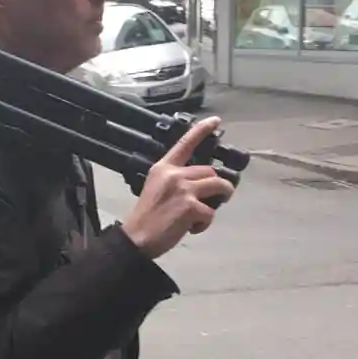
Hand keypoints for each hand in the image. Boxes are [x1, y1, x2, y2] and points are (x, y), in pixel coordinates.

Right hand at [122, 116, 237, 258]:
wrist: (136, 238)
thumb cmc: (145, 217)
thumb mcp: (155, 188)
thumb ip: (174, 180)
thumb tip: (198, 185)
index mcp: (163, 168)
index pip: (185, 143)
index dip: (202, 130)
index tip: (215, 120)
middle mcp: (175, 174)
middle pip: (210, 171)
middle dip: (216, 186)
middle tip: (211, 199)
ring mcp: (184, 189)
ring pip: (218, 186)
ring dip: (221, 198)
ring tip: (209, 210)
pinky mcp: (191, 206)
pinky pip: (211, 212)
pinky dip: (205, 223)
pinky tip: (192, 228)